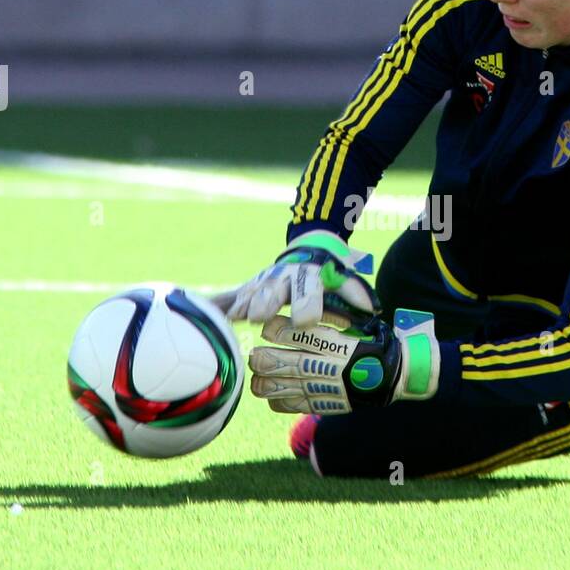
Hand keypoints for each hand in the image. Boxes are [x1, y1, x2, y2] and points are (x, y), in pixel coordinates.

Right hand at [209, 231, 378, 327]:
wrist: (308, 249)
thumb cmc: (327, 273)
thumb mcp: (343, 277)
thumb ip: (355, 292)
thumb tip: (372, 309)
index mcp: (307, 278)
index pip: (308, 293)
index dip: (307, 306)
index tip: (303, 320)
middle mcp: (282, 278)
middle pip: (272, 291)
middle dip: (265, 302)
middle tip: (257, 316)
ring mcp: (262, 282)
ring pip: (249, 293)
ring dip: (239, 306)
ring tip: (229, 320)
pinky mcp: (248, 287)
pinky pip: (228, 296)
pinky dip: (214, 305)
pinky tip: (197, 313)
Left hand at [248, 305, 439, 413]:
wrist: (392, 375)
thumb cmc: (371, 342)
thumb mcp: (353, 321)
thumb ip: (328, 315)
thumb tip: (299, 309)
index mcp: (328, 340)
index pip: (286, 332)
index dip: (272, 329)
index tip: (268, 328)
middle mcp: (321, 364)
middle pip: (272, 361)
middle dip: (259, 357)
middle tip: (257, 354)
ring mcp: (319, 387)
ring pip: (273, 386)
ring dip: (262, 380)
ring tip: (261, 375)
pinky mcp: (319, 405)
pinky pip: (286, 404)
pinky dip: (275, 398)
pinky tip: (277, 391)